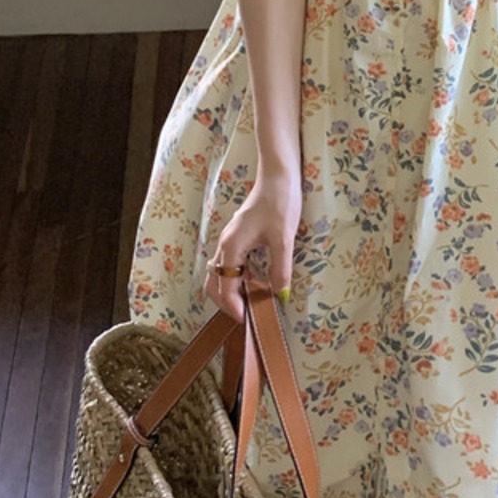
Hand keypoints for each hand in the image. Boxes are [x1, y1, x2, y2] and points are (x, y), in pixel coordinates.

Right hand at [204, 169, 301, 320]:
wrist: (277, 176)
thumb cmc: (279, 203)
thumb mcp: (283, 238)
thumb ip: (280, 269)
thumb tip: (280, 296)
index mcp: (231, 247)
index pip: (224, 287)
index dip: (234, 307)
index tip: (247, 322)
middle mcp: (225, 246)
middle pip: (215, 284)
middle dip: (226, 304)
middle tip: (247, 317)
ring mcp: (229, 241)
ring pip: (220, 275)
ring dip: (230, 292)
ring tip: (250, 304)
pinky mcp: (237, 238)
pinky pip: (229, 265)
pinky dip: (235, 280)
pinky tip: (254, 284)